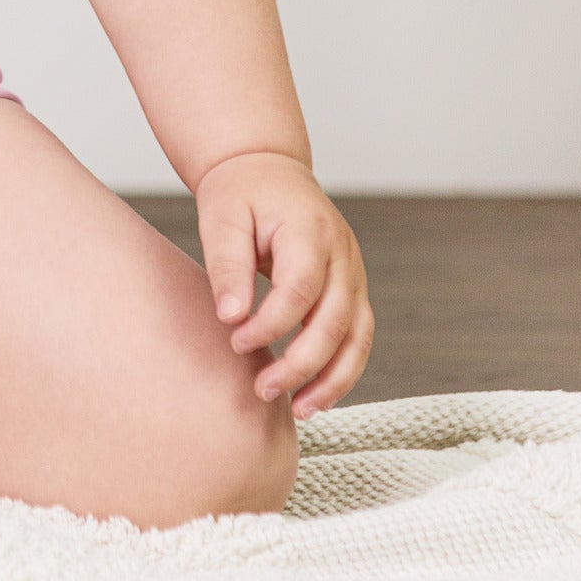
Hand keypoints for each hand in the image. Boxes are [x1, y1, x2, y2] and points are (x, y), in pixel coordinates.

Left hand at [194, 149, 372, 419]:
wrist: (267, 169)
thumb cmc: (240, 193)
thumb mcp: (222, 217)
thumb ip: (227, 265)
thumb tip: (230, 318)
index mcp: (310, 229)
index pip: (300, 289)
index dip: (271, 324)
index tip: (235, 342)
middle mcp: (342, 253)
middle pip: (335, 320)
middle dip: (301, 363)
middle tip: (262, 389)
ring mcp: (354, 272)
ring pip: (358, 336)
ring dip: (332, 379)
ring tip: (299, 410)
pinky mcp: (352, 289)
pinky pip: (357, 336)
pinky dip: (342, 369)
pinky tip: (315, 396)